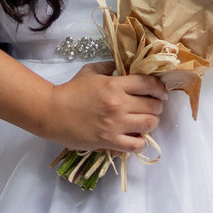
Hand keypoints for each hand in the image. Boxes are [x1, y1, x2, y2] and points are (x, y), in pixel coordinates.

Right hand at [42, 63, 166, 151]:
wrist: (51, 112)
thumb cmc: (70, 91)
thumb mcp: (91, 72)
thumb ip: (110, 68)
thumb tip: (126, 67)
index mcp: (115, 85)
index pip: (149, 84)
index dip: (159, 88)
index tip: (160, 92)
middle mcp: (119, 104)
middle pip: (153, 106)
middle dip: (156, 106)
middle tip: (151, 107)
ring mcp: (115, 125)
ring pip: (149, 124)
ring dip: (151, 123)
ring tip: (144, 122)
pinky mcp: (109, 141)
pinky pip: (136, 145)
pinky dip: (139, 142)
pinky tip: (135, 137)